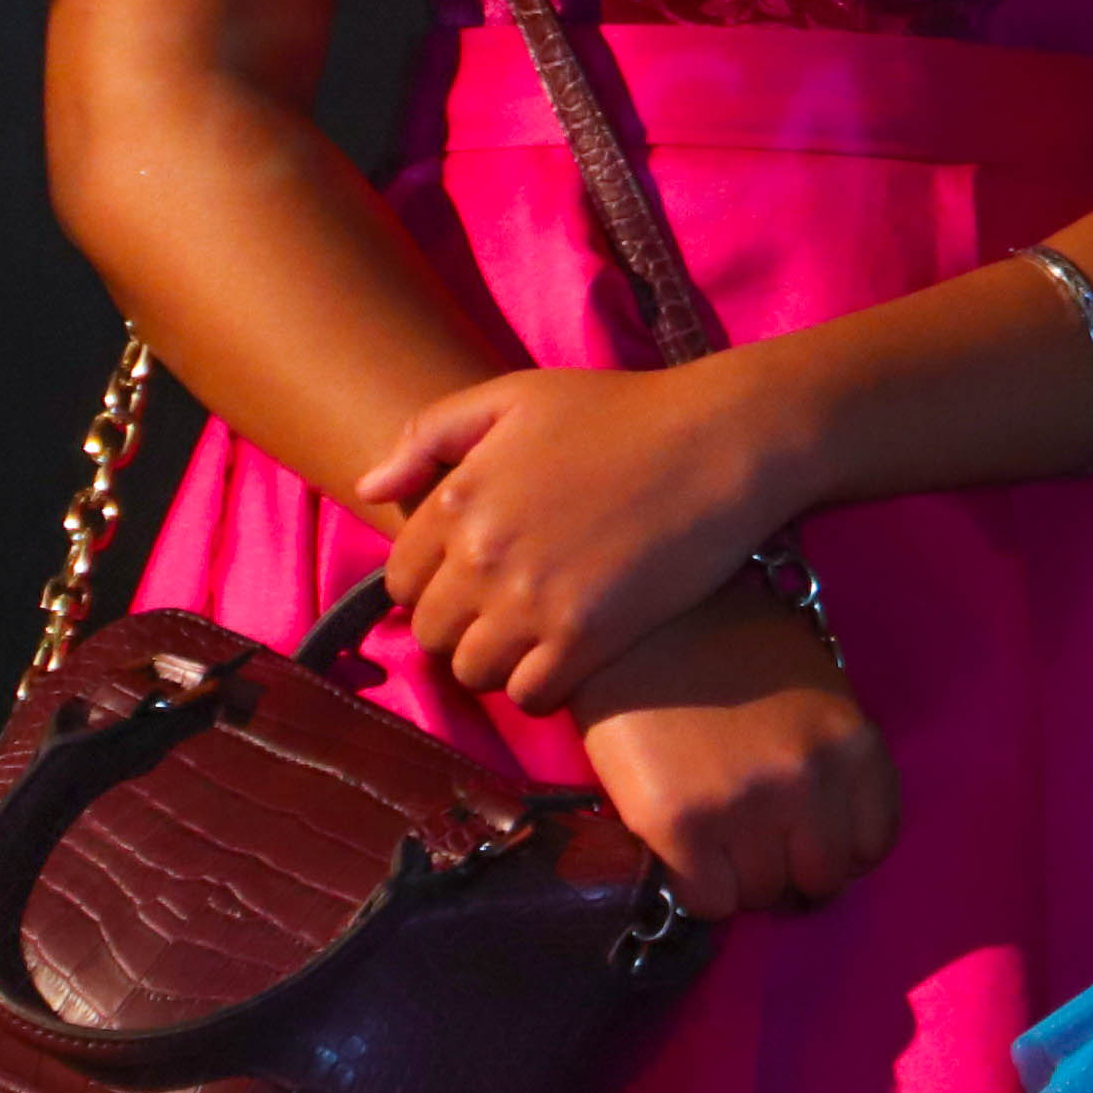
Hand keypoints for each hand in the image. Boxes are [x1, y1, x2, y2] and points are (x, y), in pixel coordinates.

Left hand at [355, 357, 788, 716]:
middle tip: (508, 609)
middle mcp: (482, 555)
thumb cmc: (623, 411)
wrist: (723, 441)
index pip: (399, 580)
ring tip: (536, 635)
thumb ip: (429, 434)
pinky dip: (542, 687)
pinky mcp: (587, 638)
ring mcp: (532, 601)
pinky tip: (568, 658)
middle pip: (431, 634)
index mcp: (458, 496)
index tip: (474, 578)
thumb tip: (369, 488)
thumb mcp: (517, 396)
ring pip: (473, 672)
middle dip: (461, 626)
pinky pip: (530, 696)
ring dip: (498, 661)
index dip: (433, 584)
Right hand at [570, 573, 895, 918]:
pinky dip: (697, 888)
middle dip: (791, 869)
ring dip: (740, 877)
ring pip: (762, 895)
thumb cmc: (725, 645)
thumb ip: (832, 756)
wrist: (632, 624)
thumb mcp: (812, 687)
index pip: (872, 844)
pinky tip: (682, 847)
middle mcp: (810, 781)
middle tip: (756, 842)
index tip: (807, 838)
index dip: (837, 848)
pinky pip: (708, 904)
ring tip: (714, 830)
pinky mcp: (680, 826)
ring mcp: (746, 807)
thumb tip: (829, 828)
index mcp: (852, 745)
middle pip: (821, 880)